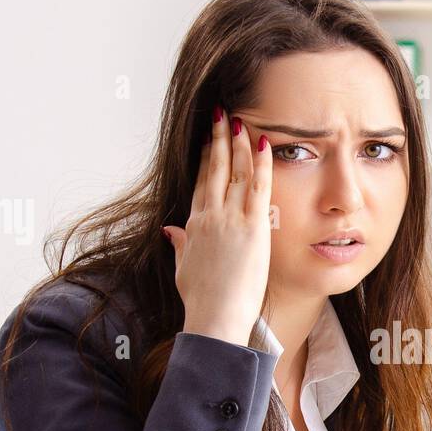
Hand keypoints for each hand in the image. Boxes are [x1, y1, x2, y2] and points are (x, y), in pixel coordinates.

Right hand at [163, 107, 272, 346]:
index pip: (201, 183)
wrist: (215, 316)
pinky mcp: (252, 226)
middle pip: (214, 168)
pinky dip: (261, 161)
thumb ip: (179, 246)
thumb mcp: (184, 269)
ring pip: (234, 171)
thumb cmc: (202, 300)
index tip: (209, 139)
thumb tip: (168, 231)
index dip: (205, 158)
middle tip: (220, 114)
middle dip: (217, 138)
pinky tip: (263, 141)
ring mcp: (230, 219)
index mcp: (193, 226)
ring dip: (236, 142)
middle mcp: (210, 216)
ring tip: (238, 118)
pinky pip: (258, 185)